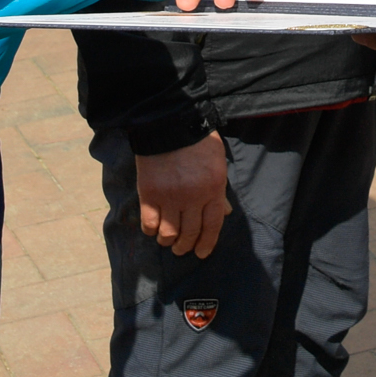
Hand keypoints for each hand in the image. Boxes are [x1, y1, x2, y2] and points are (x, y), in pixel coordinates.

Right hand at [134, 134, 230, 257]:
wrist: (170, 123)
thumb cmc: (198, 141)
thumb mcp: (218, 163)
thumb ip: (220, 189)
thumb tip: (226, 213)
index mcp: (214, 188)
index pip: (213, 226)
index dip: (207, 243)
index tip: (201, 253)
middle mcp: (193, 197)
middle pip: (190, 233)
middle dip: (186, 246)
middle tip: (182, 249)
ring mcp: (170, 196)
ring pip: (169, 233)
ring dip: (168, 241)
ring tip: (166, 240)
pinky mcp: (149, 193)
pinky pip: (149, 223)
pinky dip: (151, 229)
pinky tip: (152, 228)